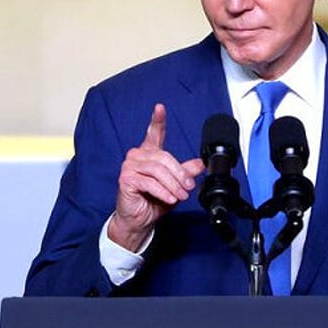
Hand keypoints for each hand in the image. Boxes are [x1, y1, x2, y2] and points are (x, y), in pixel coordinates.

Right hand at [109, 103, 204, 251]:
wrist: (139, 220)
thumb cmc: (153, 201)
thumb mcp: (174, 185)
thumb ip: (185, 172)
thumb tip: (201, 163)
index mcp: (149, 153)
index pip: (153, 133)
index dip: (157, 120)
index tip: (160, 107)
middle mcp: (137, 156)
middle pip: (164, 157)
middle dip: (180, 173)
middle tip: (188, 187)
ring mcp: (129, 166)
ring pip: (158, 170)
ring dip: (173, 185)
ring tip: (180, 195)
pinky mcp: (126, 179)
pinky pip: (150, 182)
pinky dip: (163, 191)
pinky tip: (170, 198)